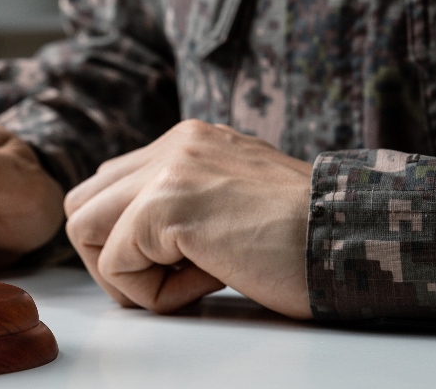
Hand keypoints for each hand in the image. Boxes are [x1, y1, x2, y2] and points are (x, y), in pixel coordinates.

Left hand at [64, 119, 312, 318]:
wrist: (354, 239)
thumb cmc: (302, 237)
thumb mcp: (230, 201)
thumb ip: (179, 203)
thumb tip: (129, 237)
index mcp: (184, 142)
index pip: (107, 186)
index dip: (123, 238)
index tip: (174, 260)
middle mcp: (170, 146)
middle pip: (81, 204)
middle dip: (108, 255)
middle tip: (162, 278)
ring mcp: (166, 171)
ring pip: (82, 229)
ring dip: (125, 274)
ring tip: (184, 280)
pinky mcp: (167, 207)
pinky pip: (116, 264)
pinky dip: (153, 293)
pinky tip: (208, 282)